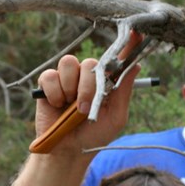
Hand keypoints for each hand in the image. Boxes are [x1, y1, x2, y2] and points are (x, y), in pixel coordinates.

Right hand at [34, 31, 141, 154]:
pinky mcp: (47, 84)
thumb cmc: (94, 136)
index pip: (116, 58)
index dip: (126, 44)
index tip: (135, 33)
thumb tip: (136, 65)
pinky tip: (57, 105)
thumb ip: (124, 91)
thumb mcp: (115, 117)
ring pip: (69, 63)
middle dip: (87, 87)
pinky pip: (50, 75)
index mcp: (105, 82)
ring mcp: (66, 79)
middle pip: (89, 62)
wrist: (68, 152)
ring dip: (70, 88)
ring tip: (69, 106)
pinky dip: (55, 92)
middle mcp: (85, 76)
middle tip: (83, 107)